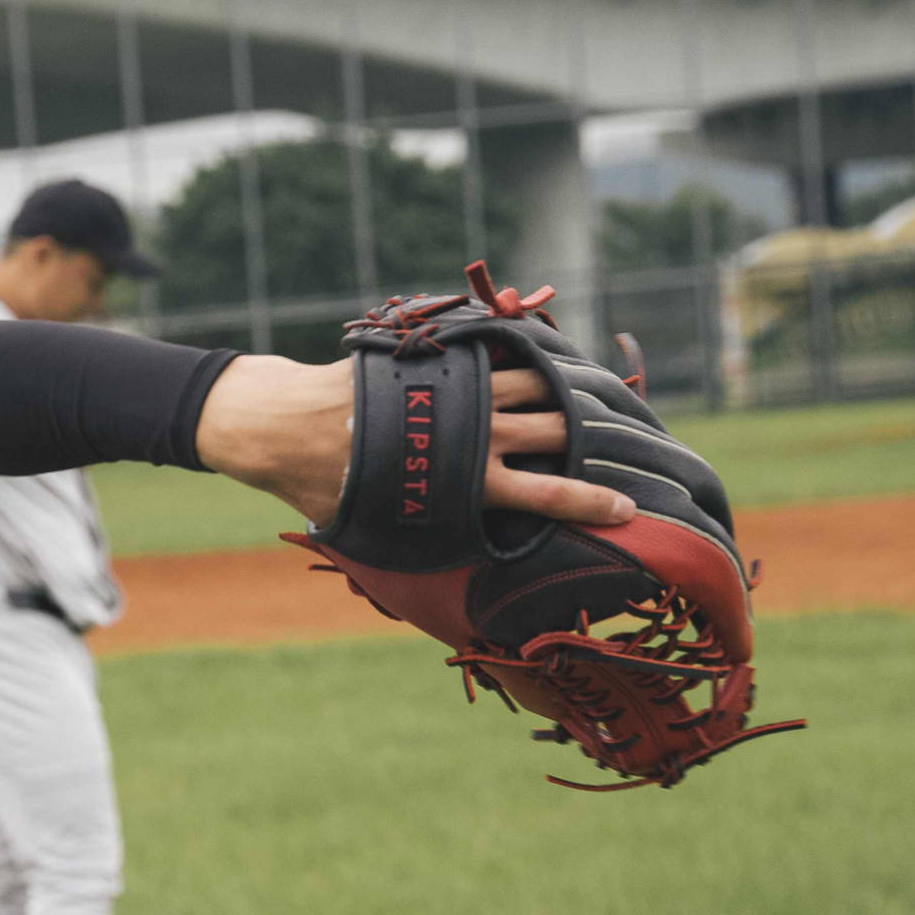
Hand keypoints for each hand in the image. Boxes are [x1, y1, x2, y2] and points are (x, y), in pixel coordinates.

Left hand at [193, 354, 637, 530]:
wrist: (287, 424)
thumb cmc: (329, 488)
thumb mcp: (383, 532)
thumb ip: (427, 538)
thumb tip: (455, 561)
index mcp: (472, 483)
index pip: (552, 495)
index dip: (594, 503)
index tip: (626, 507)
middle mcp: (479, 434)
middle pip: (555, 430)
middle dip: (583, 434)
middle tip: (607, 437)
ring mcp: (462, 391)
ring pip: (533, 385)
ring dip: (555, 389)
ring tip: (572, 394)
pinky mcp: (440, 362)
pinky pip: (495, 353)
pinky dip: (517, 353)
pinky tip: (528, 354)